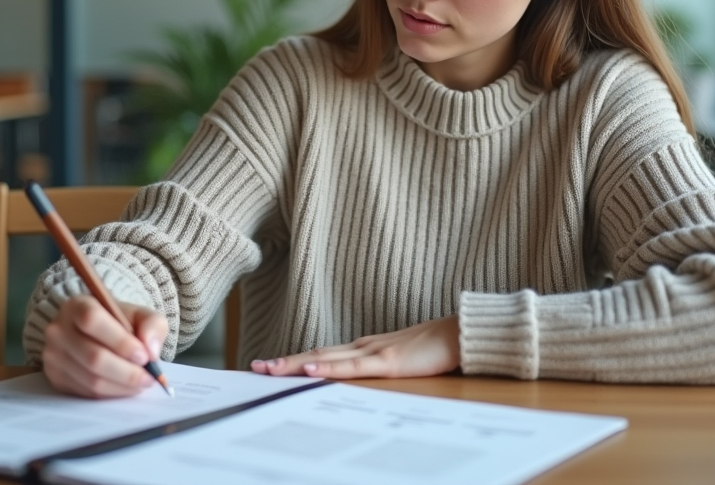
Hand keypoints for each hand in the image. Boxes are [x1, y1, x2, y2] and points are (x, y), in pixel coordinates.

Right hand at [41, 295, 168, 397]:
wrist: (97, 334)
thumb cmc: (119, 323)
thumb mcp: (140, 314)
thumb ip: (152, 325)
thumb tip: (151, 350)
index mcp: (77, 305)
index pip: (92, 320)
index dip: (120, 341)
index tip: (143, 355)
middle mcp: (59, 330)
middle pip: (93, 357)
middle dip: (127, 372)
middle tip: (149, 377)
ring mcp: (53, 356)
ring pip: (91, 380)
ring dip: (122, 386)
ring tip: (141, 383)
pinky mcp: (55, 378)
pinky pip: (86, 393)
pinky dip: (111, 394)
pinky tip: (125, 387)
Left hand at [250, 316, 460, 379]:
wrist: (459, 335)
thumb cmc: (433, 349)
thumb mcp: (400, 361)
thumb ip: (380, 368)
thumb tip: (360, 379)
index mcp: (365, 347)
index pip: (323, 354)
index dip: (295, 360)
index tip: (270, 365)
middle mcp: (363, 346)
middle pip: (316, 353)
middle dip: (284, 362)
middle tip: (254, 367)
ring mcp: (374, 351)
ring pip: (326, 358)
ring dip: (295, 363)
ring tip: (269, 369)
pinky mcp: (388, 361)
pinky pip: (353, 366)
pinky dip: (329, 368)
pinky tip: (311, 369)